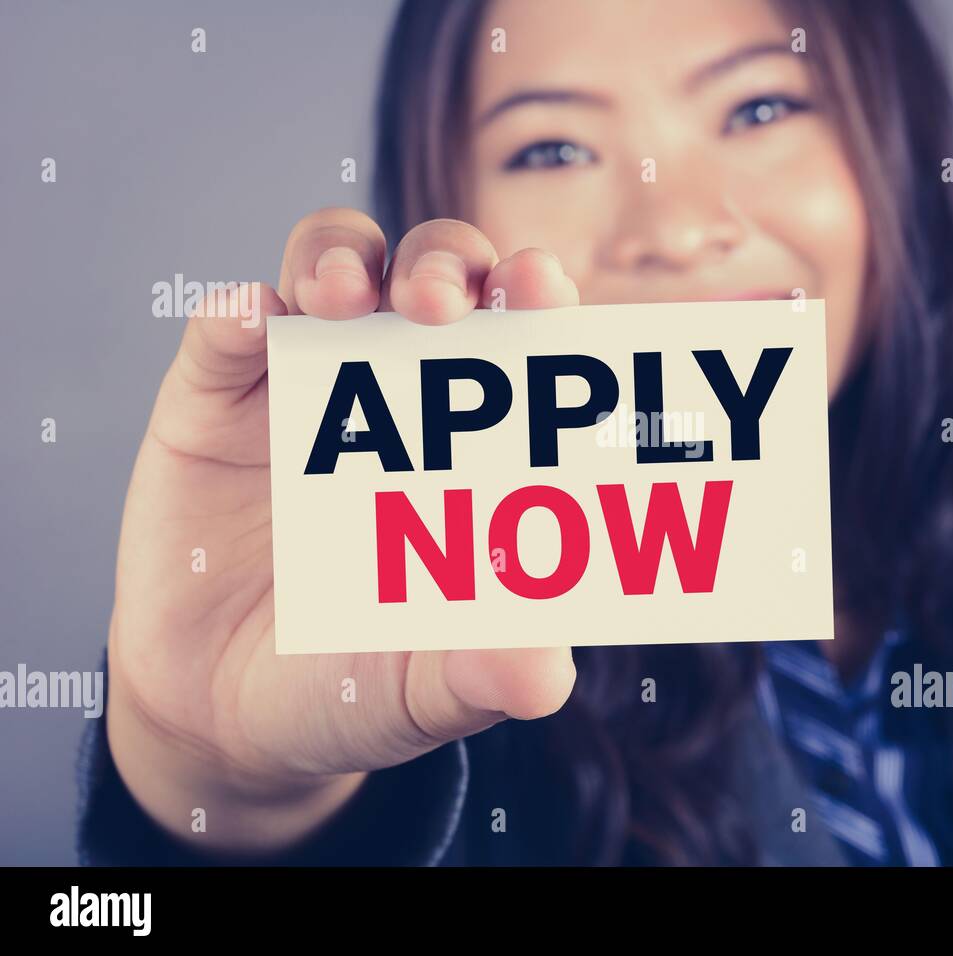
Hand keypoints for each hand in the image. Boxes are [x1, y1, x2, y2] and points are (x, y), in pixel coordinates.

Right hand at [107, 208, 579, 853]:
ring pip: (332, 269)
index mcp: (473, 440)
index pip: (521, 334)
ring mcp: (301, 387)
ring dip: (343, 261)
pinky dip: (235, 313)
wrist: (225, 720)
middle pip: (433, 276)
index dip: (537, 294)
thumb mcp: (424, 689)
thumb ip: (481, 675)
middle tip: (439, 301)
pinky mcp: (211, 403)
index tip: (544, 291)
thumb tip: (548, 674)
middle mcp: (397, 391)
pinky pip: (222, 334)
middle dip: (443, 265)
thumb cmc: (354, 688)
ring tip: (342, 295)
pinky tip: (248, 318)